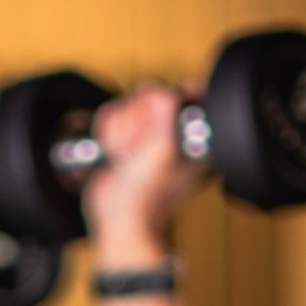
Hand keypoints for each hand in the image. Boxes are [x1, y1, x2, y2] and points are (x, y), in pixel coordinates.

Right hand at [82, 81, 206, 268]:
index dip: (164, 106)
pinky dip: (109, 135)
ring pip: (127, 103)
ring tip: (128, 158)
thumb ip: (167, 107)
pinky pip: (112, 114)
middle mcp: (175, 129)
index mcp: (197, 133)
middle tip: (140, 152)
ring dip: (121, 133)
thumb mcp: (166, 146)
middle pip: (149, 93)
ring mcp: (150, 132)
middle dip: (137, 124)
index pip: (182, 90)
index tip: (159, 130)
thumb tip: (159, 88)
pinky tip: (117, 156)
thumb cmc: (147, 192)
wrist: (119, 217)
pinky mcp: (127, 135)